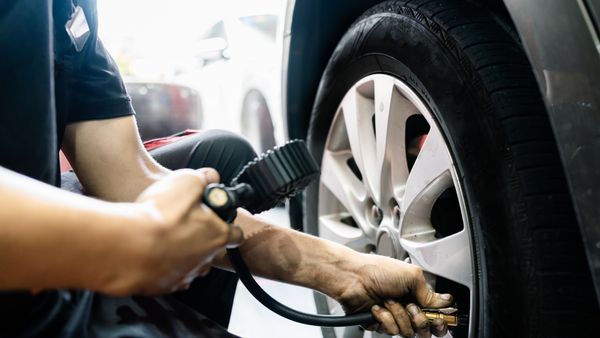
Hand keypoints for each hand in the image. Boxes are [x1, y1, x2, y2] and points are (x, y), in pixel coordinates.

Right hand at [100, 168, 242, 295]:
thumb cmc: (160, 216)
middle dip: (201, 238)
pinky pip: (168, 275)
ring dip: (182, 253)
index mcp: (217, 235)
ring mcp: (184, 276)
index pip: (236, 235)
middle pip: (211, 249)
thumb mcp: (186, 182)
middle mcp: (205, 260)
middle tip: (183, 224)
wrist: (128, 247)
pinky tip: (151, 252)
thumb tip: (211, 177)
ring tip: (164, 239)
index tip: (221, 220)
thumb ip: (203, 178)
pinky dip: (162, 266)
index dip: (229, 226)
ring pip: (190, 264)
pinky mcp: (162, 286)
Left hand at [336, 253, 452, 336]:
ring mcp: (392, 316)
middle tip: (411, 307)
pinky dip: (384, 318)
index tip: (438, 319)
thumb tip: (445, 301)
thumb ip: (429, 292)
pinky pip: (390, 331)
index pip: (434, 314)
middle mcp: (405, 306)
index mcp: (415, 294)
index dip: (438, 320)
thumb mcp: (411, 275)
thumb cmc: (377, 270)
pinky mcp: (379, 324)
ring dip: (398, 315)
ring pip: (407, 331)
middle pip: (424, 328)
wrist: (352, 277)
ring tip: (388, 300)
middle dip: (419, 319)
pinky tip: (377, 307)